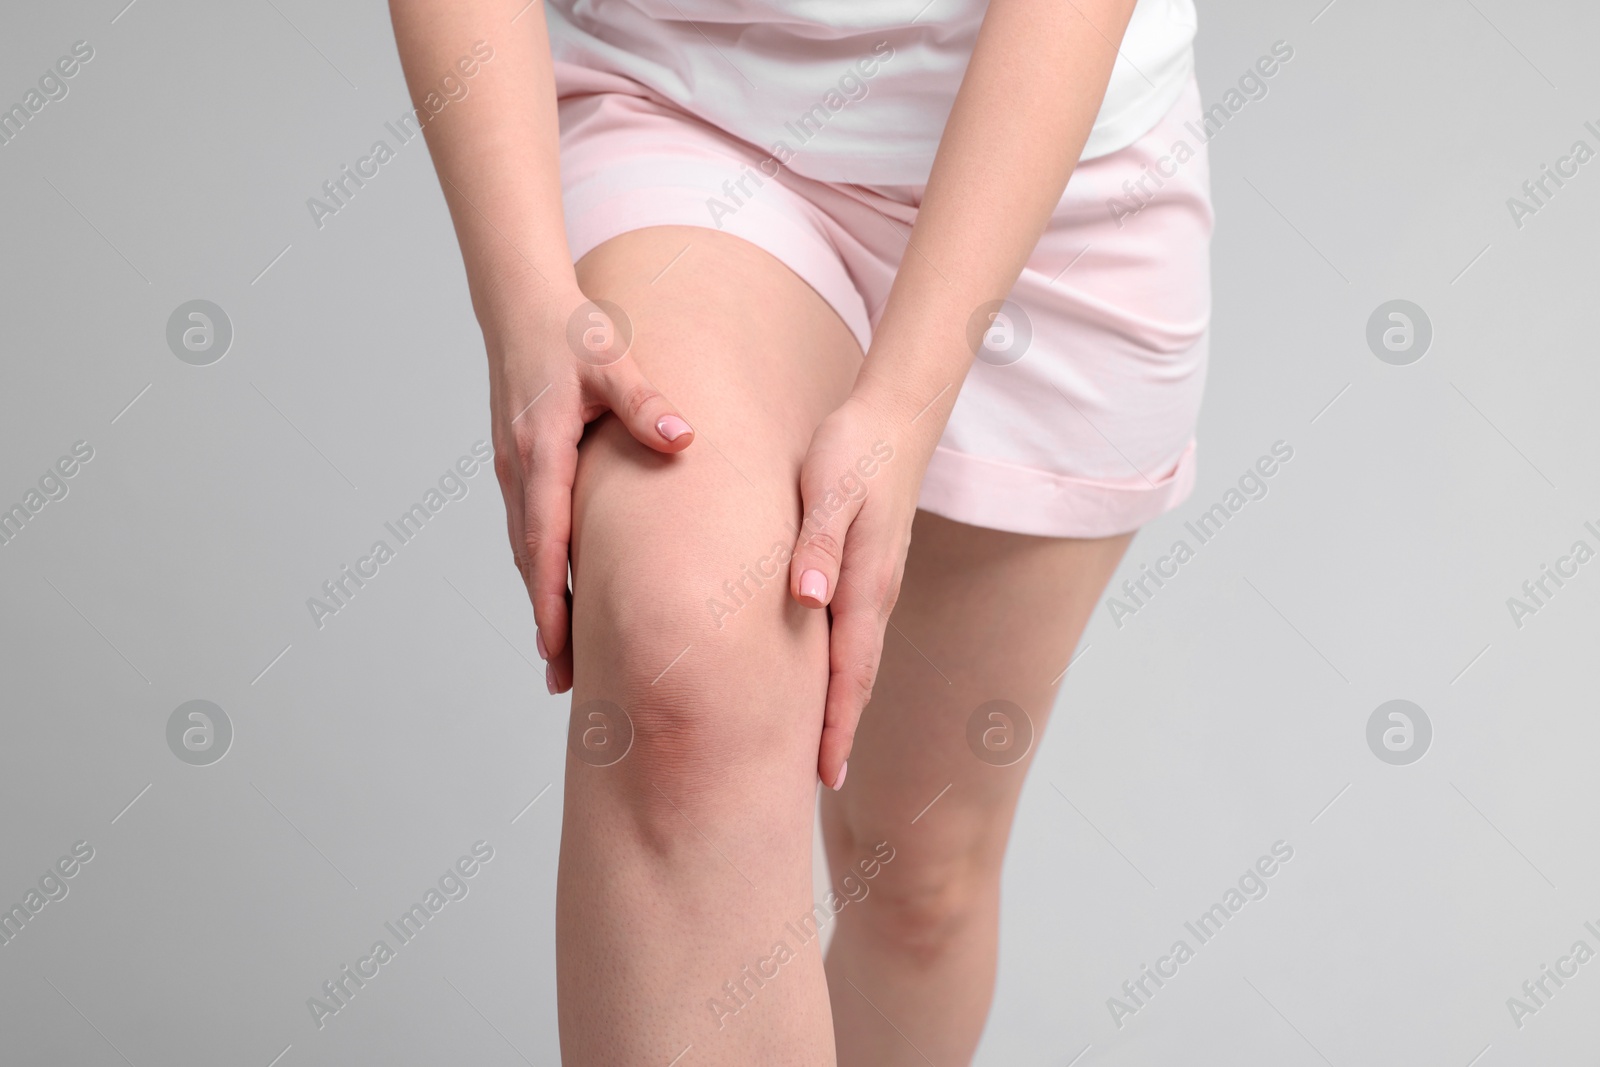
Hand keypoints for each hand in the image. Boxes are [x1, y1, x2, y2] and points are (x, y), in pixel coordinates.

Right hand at [488, 287, 695, 693]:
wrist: (521, 305)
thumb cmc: (570, 333)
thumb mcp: (612, 362)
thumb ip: (646, 404)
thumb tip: (682, 439)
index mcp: (540, 454)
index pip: (545, 543)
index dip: (551, 601)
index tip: (559, 649)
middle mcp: (518, 472)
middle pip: (530, 564)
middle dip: (545, 623)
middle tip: (564, 681)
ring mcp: (513, 473)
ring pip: (526, 553)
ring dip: (541, 604)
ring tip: (562, 658)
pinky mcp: (518, 469)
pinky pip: (529, 533)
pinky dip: (541, 572)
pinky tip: (561, 597)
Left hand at [787, 389, 937, 789]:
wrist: (894, 416)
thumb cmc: (854, 448)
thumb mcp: (828, 489)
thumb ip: (818, 544)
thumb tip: (809, 601)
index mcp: (865, 584)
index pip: (850, 672)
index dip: (836, 726)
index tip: (823, 775)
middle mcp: (876, 594)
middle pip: (858, 680)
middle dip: (840, 733)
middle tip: (818, 785)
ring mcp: (876, 585)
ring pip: (857, 661)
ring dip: (843, 707)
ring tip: (820, 749)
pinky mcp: (868, 571)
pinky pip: (854, 636)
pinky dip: (842, 672)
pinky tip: (825, 681)